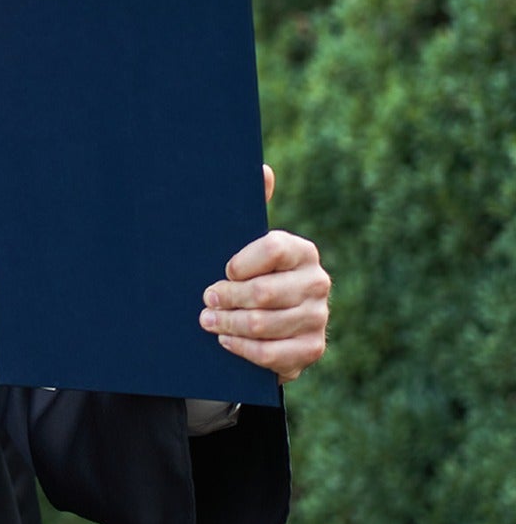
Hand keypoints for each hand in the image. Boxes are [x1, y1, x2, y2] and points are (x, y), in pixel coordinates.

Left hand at [199, 165, 329, 382]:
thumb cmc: (248, 275)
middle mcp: (317, 282)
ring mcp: (317, 318)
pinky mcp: (311, 349)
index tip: (222, 270)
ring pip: (264, 324)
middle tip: (205, 299)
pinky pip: (272, 354)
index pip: (272, 248)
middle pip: (264, 292)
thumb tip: (263, 169)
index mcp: (302, 251)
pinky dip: (243, 349)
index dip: (241, 262)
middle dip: (226, 298)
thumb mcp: (245, 243)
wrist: (266, 324)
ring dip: (228, 324)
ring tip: (207, 321)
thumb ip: (252, 207)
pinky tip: (226, 341)